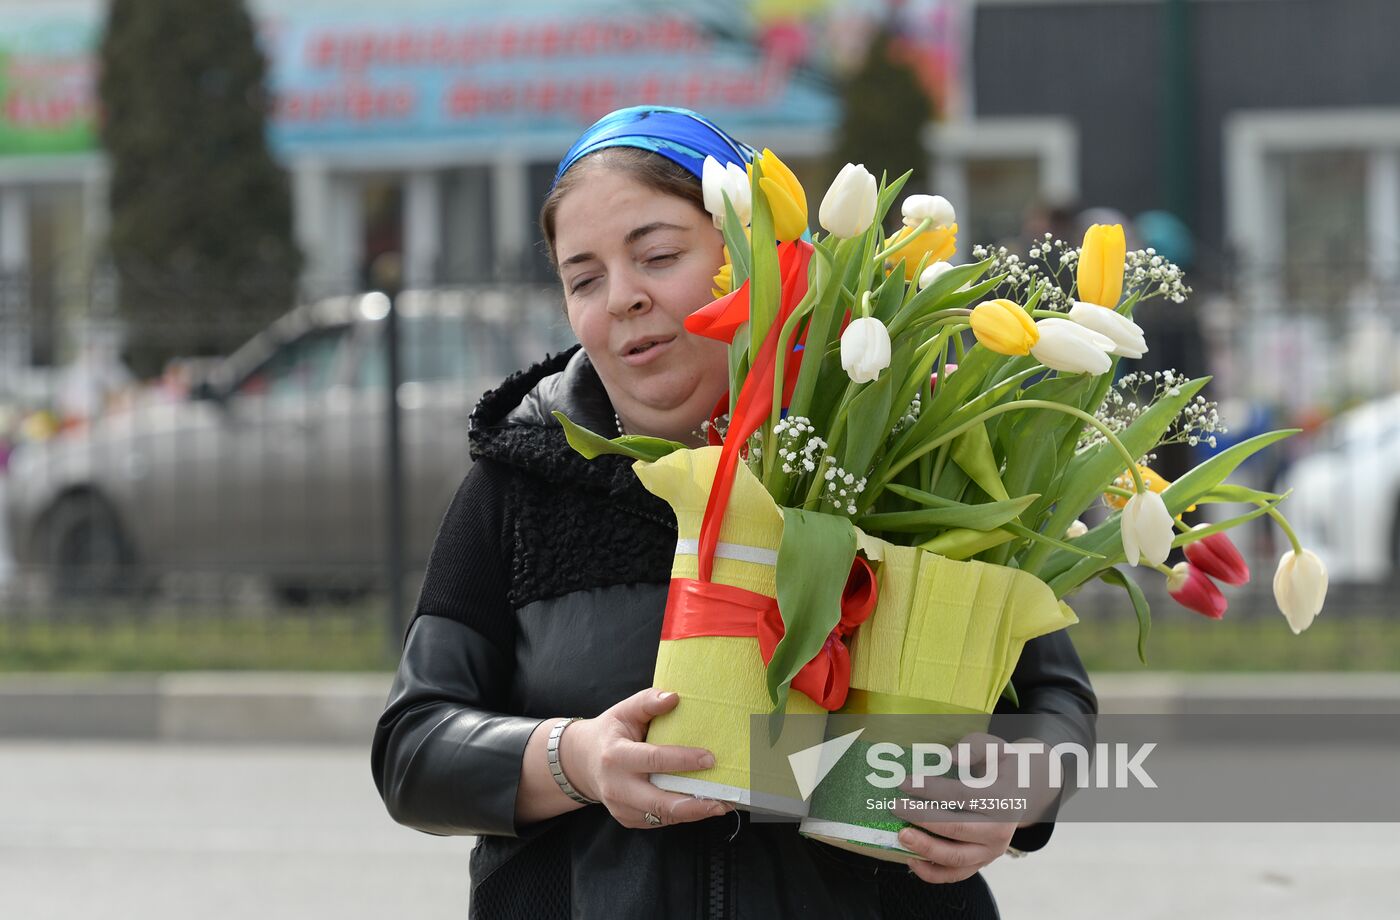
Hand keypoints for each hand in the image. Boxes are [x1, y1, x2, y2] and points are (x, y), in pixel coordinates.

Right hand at [559, 688, 732, 829]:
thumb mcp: (624, 711)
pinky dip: (683, 815)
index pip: (654, 760)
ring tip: (722, 804)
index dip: (683, 761)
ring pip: (662, 816)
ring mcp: (621, 808)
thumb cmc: (610, 732)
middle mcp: (616, 786)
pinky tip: (703, 806)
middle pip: (658, 802)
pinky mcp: (628, 820)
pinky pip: (660, 820)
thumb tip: (674, 697)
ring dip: (694, 813)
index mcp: (615, 756)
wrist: (582, 762)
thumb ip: (648, 701)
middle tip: (723, 800)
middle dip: (693, 804)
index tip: (710, 759)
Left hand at [891, 731, 1057, 883]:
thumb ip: (973, 747)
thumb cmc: (1001, 767)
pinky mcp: (982, 863)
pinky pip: (956, 874)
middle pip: (957, 828)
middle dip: (922, 818)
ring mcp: (992, 851)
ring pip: (956, 858)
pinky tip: (910, 859)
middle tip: (895, 807)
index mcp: (1003, 800)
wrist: (1024, 792)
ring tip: (901, 836)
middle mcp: (1000, 831)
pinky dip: (932, 873)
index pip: (961, 795)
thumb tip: (950, 757)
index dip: (930, 789)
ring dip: (925, 849)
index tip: (905, 783)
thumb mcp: (994, 747)